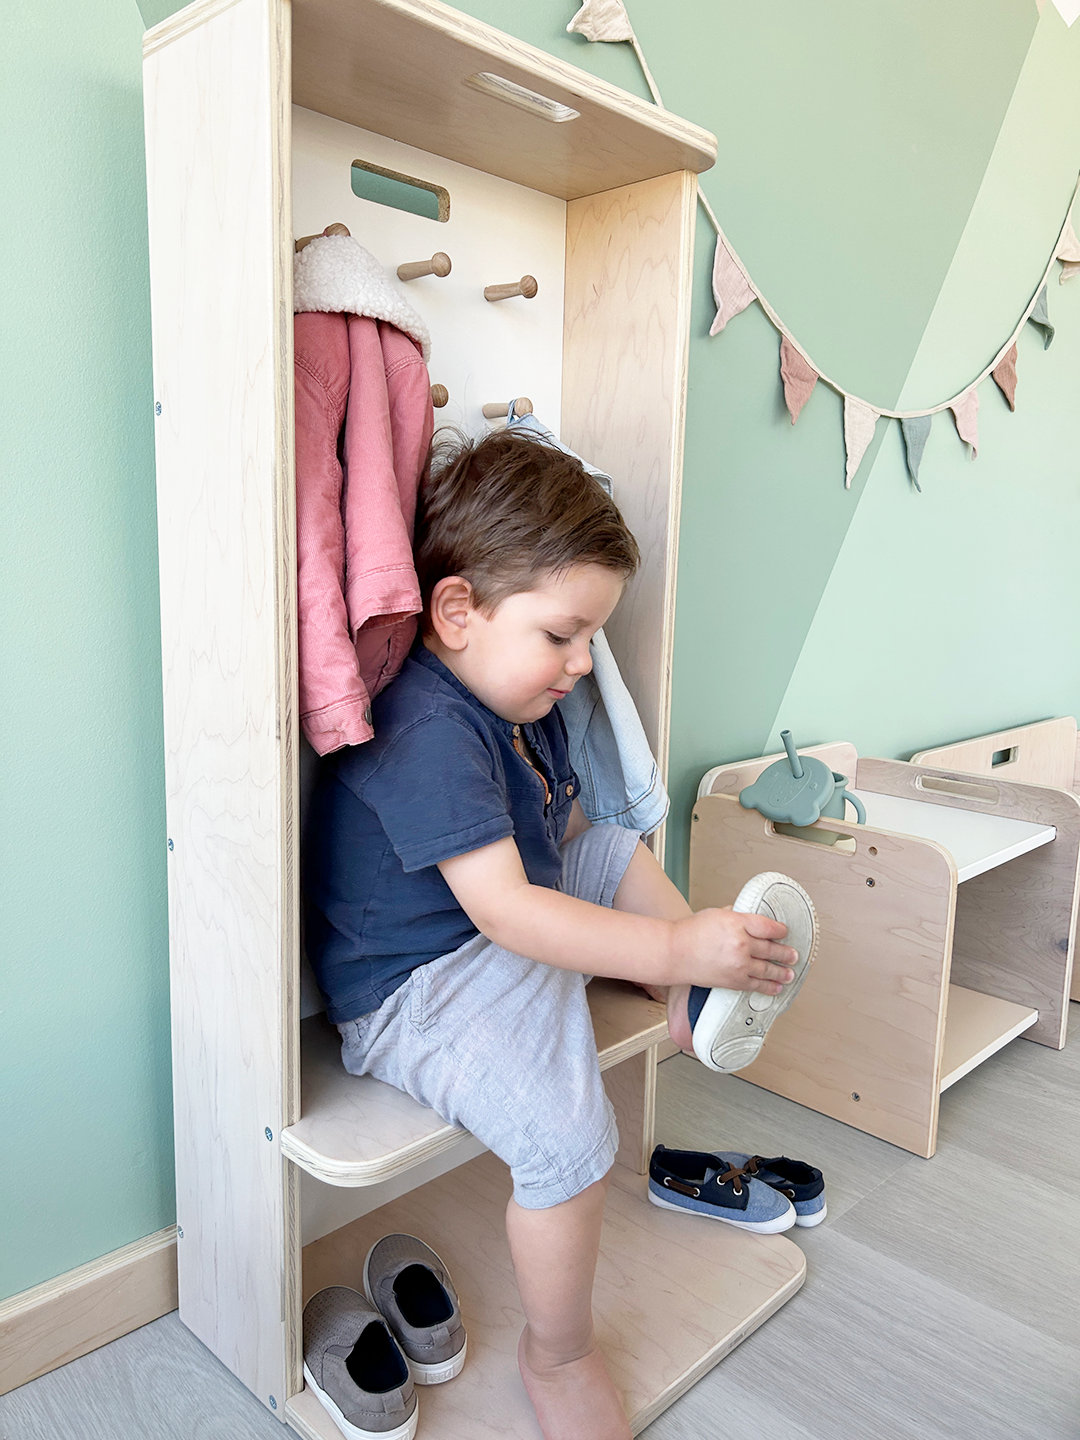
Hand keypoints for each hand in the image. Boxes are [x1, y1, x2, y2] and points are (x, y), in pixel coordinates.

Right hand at [670, 907, 796, 993]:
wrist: (674, 953)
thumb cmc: (691, 932)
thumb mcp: (717, 914)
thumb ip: (737, 916)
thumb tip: (752, 919)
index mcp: (738, 923)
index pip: (769, 927)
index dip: (781, 930)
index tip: (784, 932)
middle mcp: (741, 944)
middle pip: (772, 949)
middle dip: (786, 953)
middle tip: (793, 955)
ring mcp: (739, 964)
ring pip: (768, 969)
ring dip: (782, 972)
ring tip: (790, 973)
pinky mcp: (734, 981)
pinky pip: (757, 985)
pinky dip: (769, 987)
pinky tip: (776, 987)